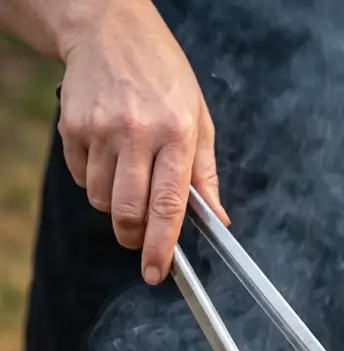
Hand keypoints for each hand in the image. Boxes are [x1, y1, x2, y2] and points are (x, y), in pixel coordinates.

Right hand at [56, 0, 228, 283]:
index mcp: (178, 134)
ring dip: (114, 205)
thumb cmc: (164, 77)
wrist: (109, 31)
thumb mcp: (199, 118)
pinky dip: (93, 181)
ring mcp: (100, 130)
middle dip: (134, 237)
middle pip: (128, 211)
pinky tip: (108, 156)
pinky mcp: (71, 127)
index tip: (158, 273)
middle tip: (140, 239)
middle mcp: (137, 134)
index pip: (169, 205)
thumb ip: (206, 174)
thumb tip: (218, 220)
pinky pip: (79, 178)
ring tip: (129, 176)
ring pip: (100, 199)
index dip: (162, 246)